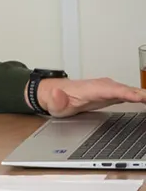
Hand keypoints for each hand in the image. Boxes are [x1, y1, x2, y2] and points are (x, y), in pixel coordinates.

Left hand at [31, 77, 145, 117]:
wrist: (55, 94)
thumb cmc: (57, 100)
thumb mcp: (53, 104)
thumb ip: (55, 100)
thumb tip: (56, 93)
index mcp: (91, 89)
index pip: (112, 90)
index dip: (127, 93)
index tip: (139, 97)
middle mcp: (102, 86)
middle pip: (126, 89)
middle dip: (142, 94)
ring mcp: (108, 89)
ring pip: (130, 90)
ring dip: (143, 95)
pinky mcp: (112, 93)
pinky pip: (130, 94)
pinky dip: (140, 96)